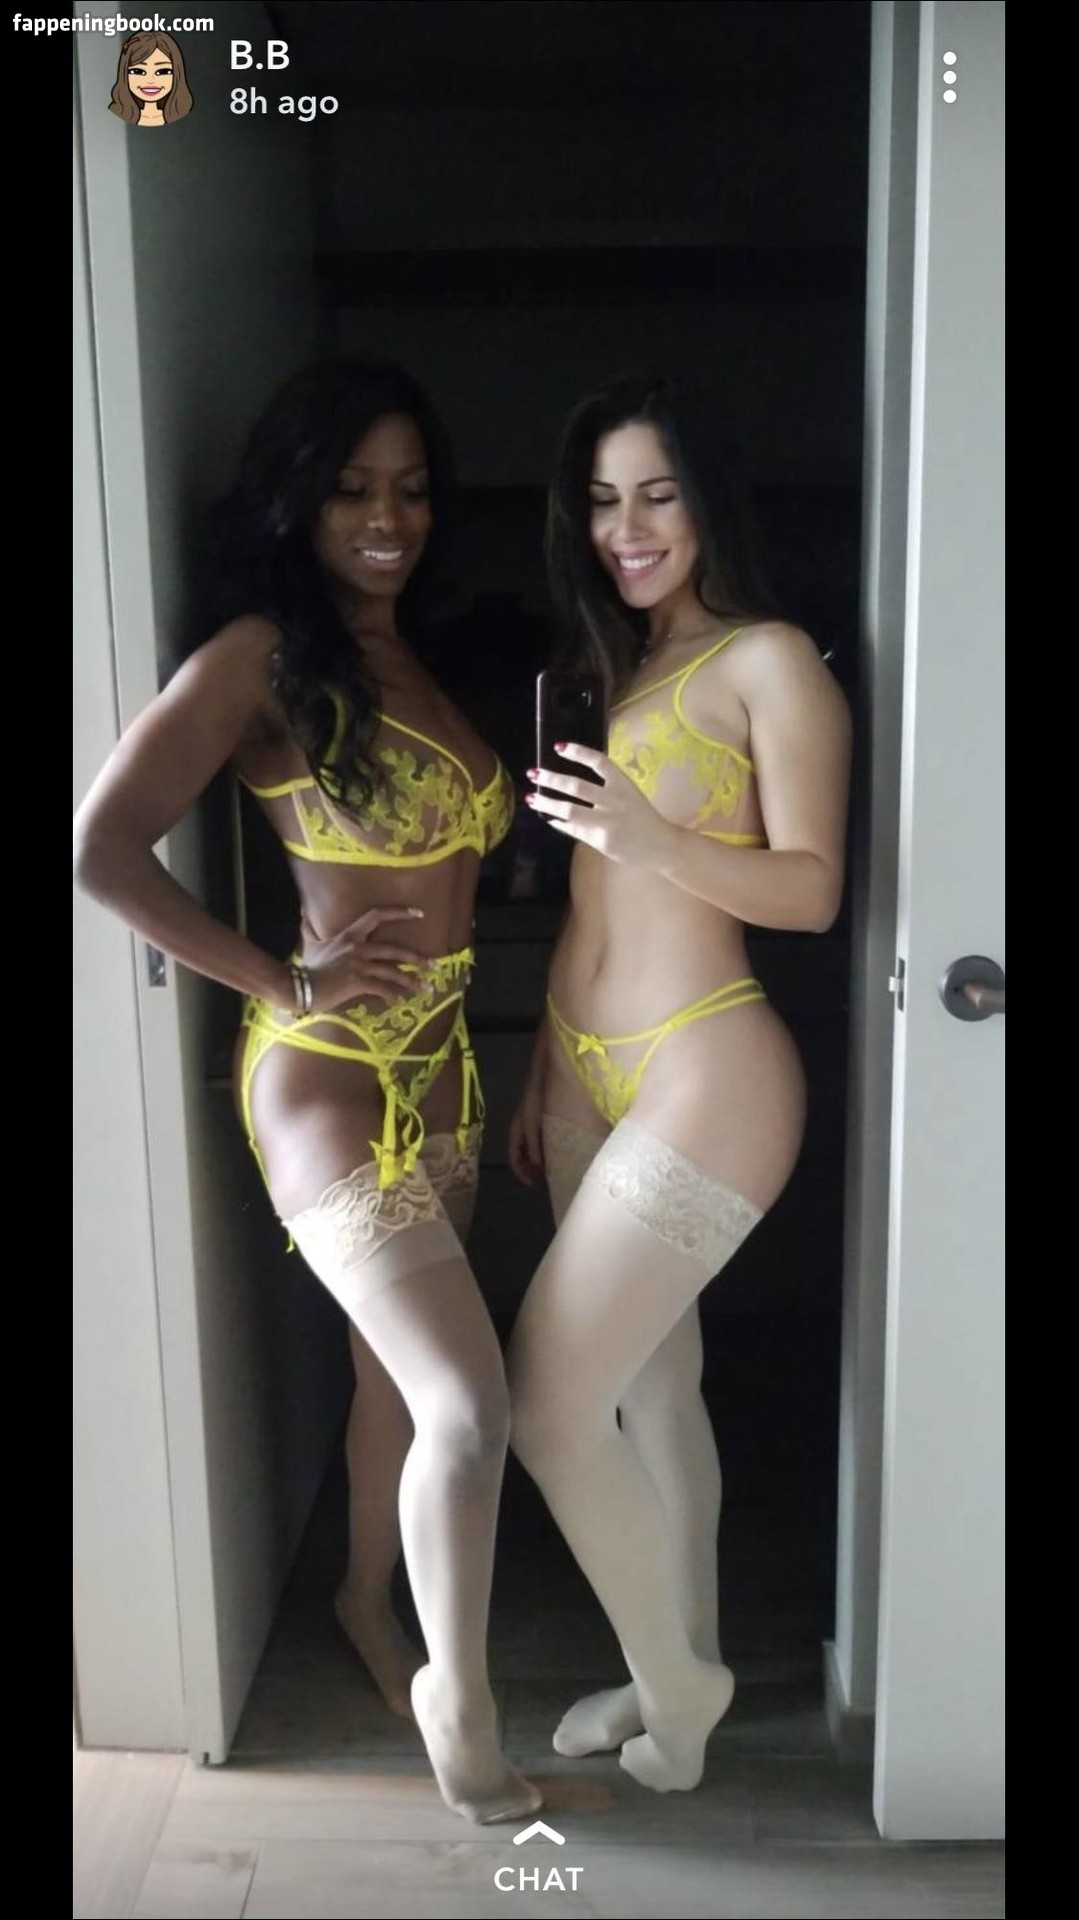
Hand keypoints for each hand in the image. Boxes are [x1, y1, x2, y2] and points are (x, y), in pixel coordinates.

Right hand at [298, 906, 430, 1012]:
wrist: (299, 986)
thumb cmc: (307, 967)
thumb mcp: (310, 944)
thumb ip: (310, 928)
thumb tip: (303, 912)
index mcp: (350, 935)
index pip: (377, 915)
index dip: (399, 912)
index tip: (419, 913)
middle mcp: (358, 947)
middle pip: (395, 949)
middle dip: (418, 957)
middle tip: (435, 964)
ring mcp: (359, 965)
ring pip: (393, 971)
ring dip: (412, 980)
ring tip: (427, 988)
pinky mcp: (358, 983)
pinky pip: (382, 988)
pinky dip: (393, 995)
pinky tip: (401, 1001)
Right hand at [508, 1073, 545, 1186]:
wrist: (544, 1072)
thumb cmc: (535, 1098)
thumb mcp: (531, 1125)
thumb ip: (534, 1146)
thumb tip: (538, 1167)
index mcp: (516, 1131)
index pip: (514, 1157)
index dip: (521, 1172)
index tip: (533, 1184)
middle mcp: (524, 1128)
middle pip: (525, 1153)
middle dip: (533, 1168)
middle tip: (546, 1180)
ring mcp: (534, 1121)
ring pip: (535, 1146)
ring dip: (542, 1158)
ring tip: (556, 1167)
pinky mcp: (545, 1115)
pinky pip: (545, 1136)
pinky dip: (550, 1146)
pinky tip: (563, 1148)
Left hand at [526, 742, 678, 868]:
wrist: (661, 845)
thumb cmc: (642, 817)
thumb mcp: (628, 795)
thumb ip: (604, 789)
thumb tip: (569, 785)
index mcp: (623, 784)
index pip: (599, 762)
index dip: (578, 752)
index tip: (558, 747)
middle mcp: (615, 800)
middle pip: (577, 786)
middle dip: (552, 778)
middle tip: (534, 773)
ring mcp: (607, 822)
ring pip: (570, 810)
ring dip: (547, 802)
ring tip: (531, 797)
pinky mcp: (601, 841)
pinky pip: (574, 830)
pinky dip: (558, 822)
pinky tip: (549, 818)